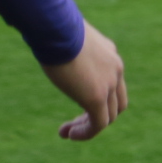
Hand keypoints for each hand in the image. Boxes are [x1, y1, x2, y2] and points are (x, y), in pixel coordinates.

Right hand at [43, 23, 126, 140]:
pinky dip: (86, 133)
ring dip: (88, 127)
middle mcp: (115, 69)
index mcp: (109, 54)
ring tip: (67, 133)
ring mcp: (109, 83)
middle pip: (116, 102)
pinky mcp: (96, 96)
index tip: (75, 101)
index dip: (98, 97)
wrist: (57, 27)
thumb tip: (45, 36)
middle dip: (96, 115)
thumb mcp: (63, 34)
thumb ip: (62, 42)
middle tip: (73, 122)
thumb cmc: (53, 27)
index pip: (113, 82)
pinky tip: (69, 135)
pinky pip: (98, 124)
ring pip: (109, 116)